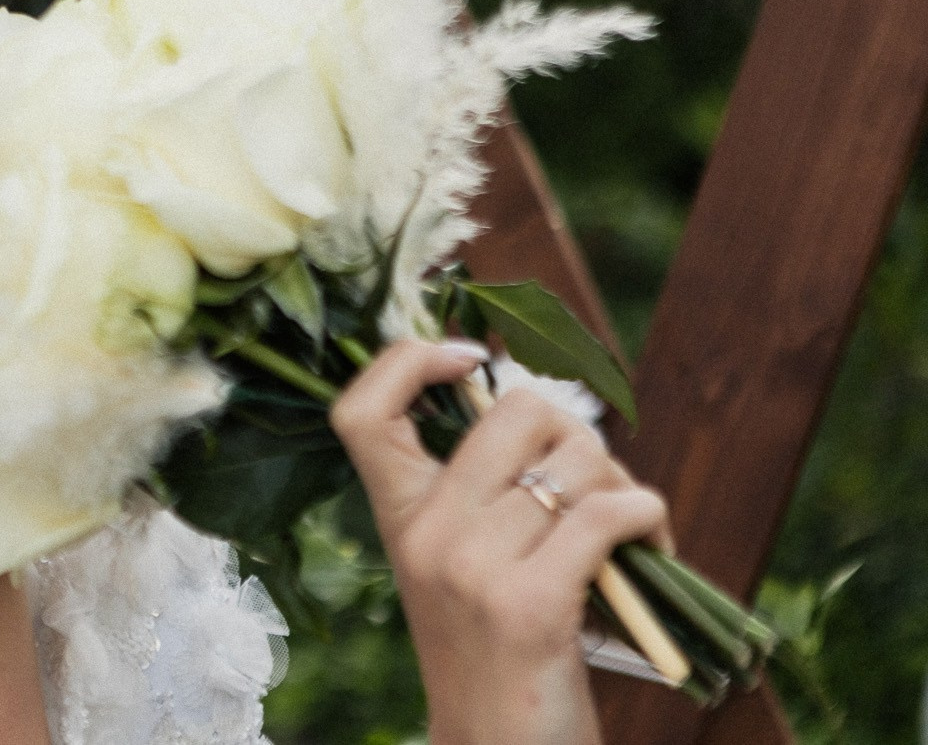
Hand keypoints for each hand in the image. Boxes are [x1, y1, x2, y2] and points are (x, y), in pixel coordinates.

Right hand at [330, 339, 670, 744]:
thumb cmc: (494, 653)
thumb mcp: (456, 565)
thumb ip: (478, 494)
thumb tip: (548, 415)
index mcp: (397, 519)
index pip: (362, 409)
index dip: (409, 360)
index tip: (468, 359)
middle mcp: (425, 534)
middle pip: (510, 411)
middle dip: (571, 428)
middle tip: (587, 475)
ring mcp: (473, 568)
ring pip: (576, 461)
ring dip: (621, 481)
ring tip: (625, 526)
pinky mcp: (532, 604)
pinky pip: (608, 513)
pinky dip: (646, 514)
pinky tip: (650, 539)